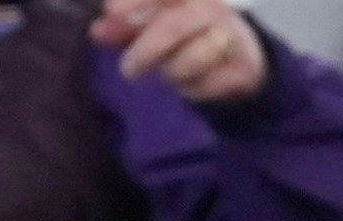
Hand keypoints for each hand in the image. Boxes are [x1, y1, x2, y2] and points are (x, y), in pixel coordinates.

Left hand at [94, 0, 267, 106]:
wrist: (241, 58)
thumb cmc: (187, 35)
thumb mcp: (151, 25)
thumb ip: (123, 26)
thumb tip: (98, 32)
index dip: (136, 2)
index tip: (111, 12)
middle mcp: (213, 8)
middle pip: (173, 26)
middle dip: (145, 51)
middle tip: (128, 72)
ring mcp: (232, 37)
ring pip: (190, 59)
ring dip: (172, 72)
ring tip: (169, 73)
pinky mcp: (244, 69)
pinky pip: (207, 84)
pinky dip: (192, 90)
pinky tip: (193, 84)